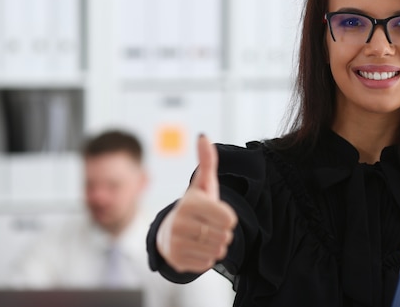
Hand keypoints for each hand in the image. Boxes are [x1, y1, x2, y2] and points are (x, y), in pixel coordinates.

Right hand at [157, 135, 237, 272]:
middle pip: (224, 236)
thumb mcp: (203, 185)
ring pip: (217, 251)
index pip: (229, 219)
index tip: (219, 214)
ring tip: (205, 237)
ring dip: (217, 246)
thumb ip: (207, 162)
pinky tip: (198, 249)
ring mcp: (176, 243)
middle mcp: (180, 222)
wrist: (170, 232)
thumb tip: (203, 136)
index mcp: (190, 203)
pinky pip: (207, 264)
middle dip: (223, 233)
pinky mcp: (176, 260)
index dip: (229, 218)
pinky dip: (208, 258)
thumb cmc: (195, 207)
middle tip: (210, 227)